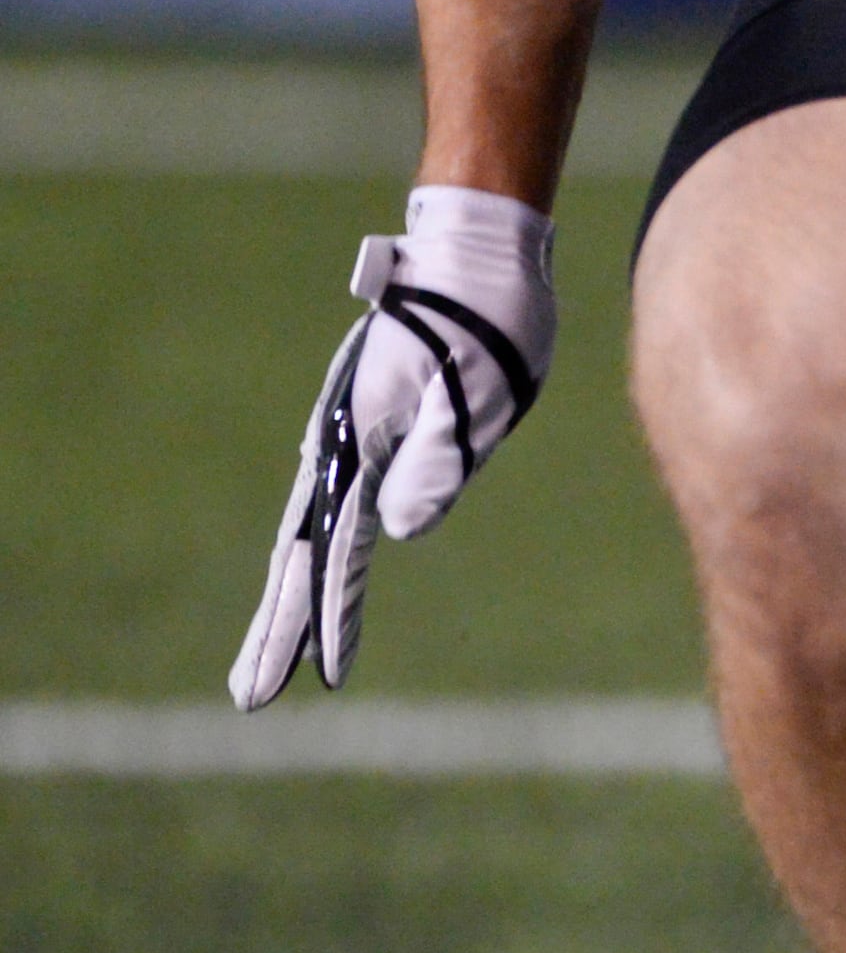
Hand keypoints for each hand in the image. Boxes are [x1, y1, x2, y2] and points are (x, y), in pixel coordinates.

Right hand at [230, 186, 556, 708]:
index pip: (331, 550)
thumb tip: (398, 530)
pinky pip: (338, 508)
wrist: (480, 257)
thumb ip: (438, 459)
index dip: (322, 618)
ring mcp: (351, 436)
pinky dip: (323, 558)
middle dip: (277, 629)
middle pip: (299, 554)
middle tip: (249, 695)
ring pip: (312, 535)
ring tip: (274, 662)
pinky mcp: (372, 429)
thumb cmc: (488, 320)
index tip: (316, 677)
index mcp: (361, 438)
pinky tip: (318, 590)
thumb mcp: (478, 393)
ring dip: (292, 600)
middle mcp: (342, 441)